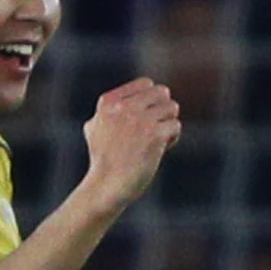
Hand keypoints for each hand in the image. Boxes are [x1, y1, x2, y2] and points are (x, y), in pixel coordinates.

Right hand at [79, 77, 181, 210]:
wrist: (107, 185)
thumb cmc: (103, 159)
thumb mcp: (95, 127)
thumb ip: (111, 108)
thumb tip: (136, 93)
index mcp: (108, 102)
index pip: (146, 84)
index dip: (151, 100)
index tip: (144, 117)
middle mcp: (123, 107)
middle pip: (162, 93)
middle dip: (163, 110)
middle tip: (154, 128)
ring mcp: (139, 120)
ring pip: (172, 108)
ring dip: (168, 123)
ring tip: (157, 140)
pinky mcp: (154, 135)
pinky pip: (175, 126)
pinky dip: (171, 138)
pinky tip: (160, 149)